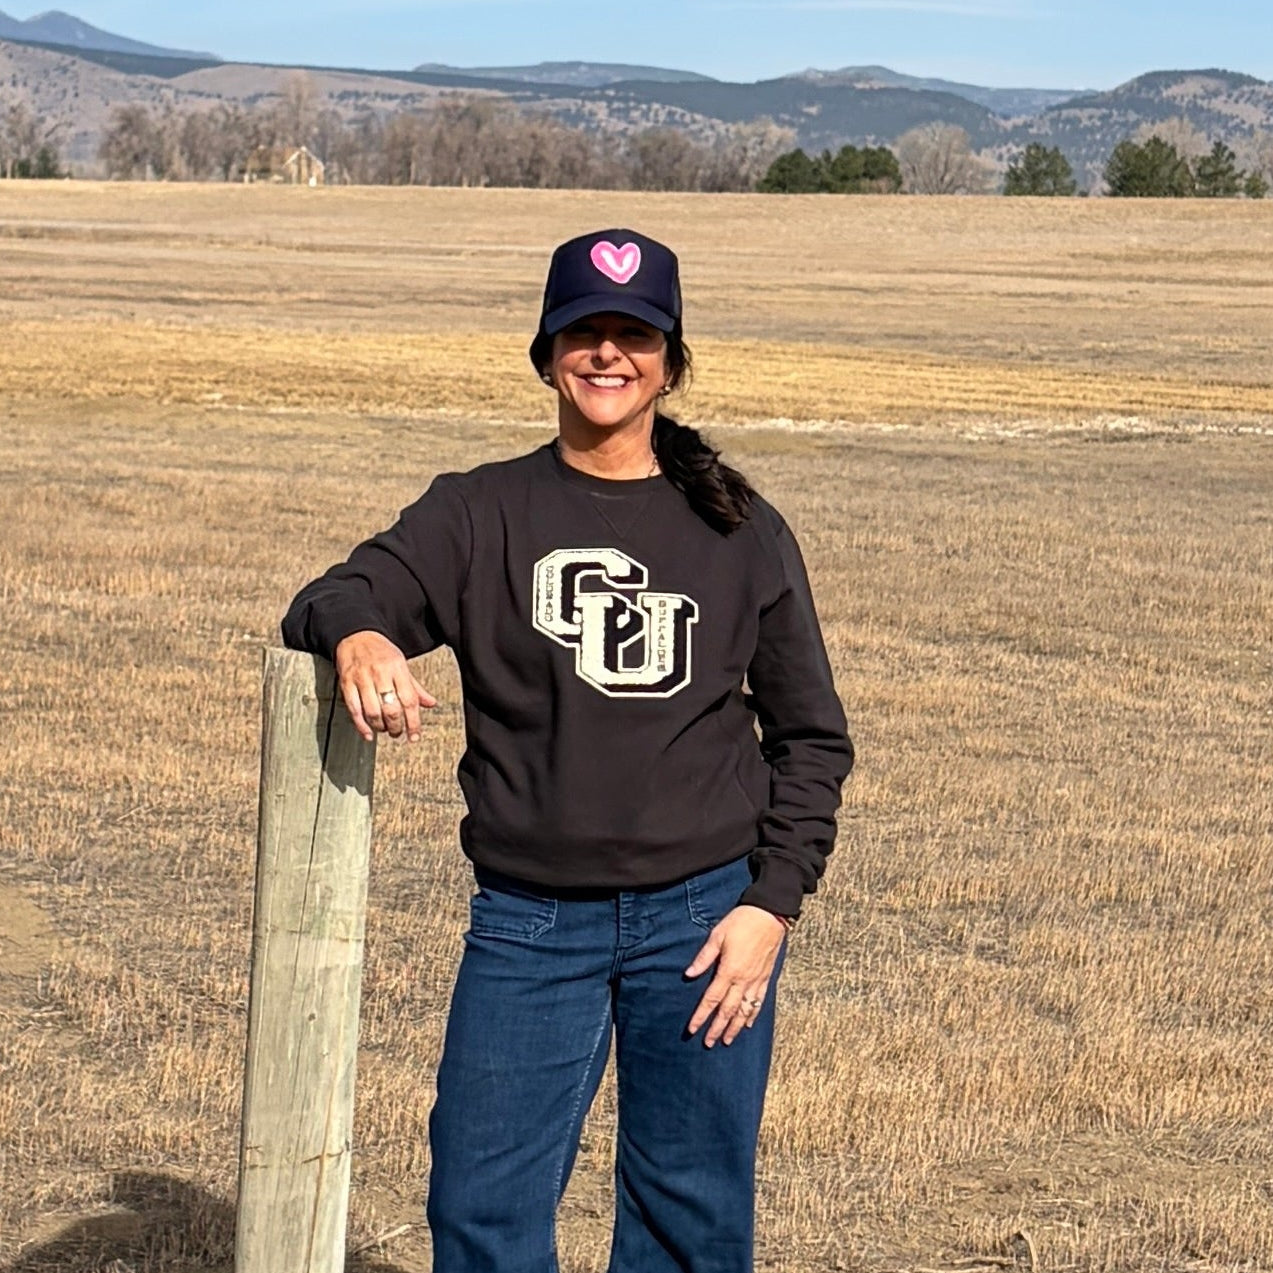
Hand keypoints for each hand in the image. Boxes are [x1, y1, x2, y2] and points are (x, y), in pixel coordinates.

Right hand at [333, 630, 436, 743]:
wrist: (356, 636)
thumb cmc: (381, 652)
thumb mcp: (402, 665)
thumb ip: (415, 687)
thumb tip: (431, 703)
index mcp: (398, 668)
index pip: (409, 700)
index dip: (413, 722)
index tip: (414, 736)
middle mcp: (381, 673)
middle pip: (391, 709)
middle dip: (396, 727)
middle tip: (397, 733)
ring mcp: (362, 678)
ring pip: (372, 712)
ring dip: (380, 727)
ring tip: (384, 730)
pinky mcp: (347, 683)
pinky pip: (354, 710)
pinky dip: (361, 726)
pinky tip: (368, 733)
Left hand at [685, 905, 786, 1047]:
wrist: (770, 915)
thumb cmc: (741, 921)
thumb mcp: (718, 935)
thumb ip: (704, 957)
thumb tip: (688, 974)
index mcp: (729, 970)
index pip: (711, 999)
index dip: (701, 1016)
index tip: (692, 1030)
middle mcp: (743, 980)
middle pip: (728, 1010)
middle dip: (717, 1028)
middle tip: (708, 1043)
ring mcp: (756, 980)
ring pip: (744, 1010)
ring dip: (735, 1027)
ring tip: (727, 1041)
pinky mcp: (766, 977)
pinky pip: (759, 1001)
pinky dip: (753, 1014)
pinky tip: (748, 1023)